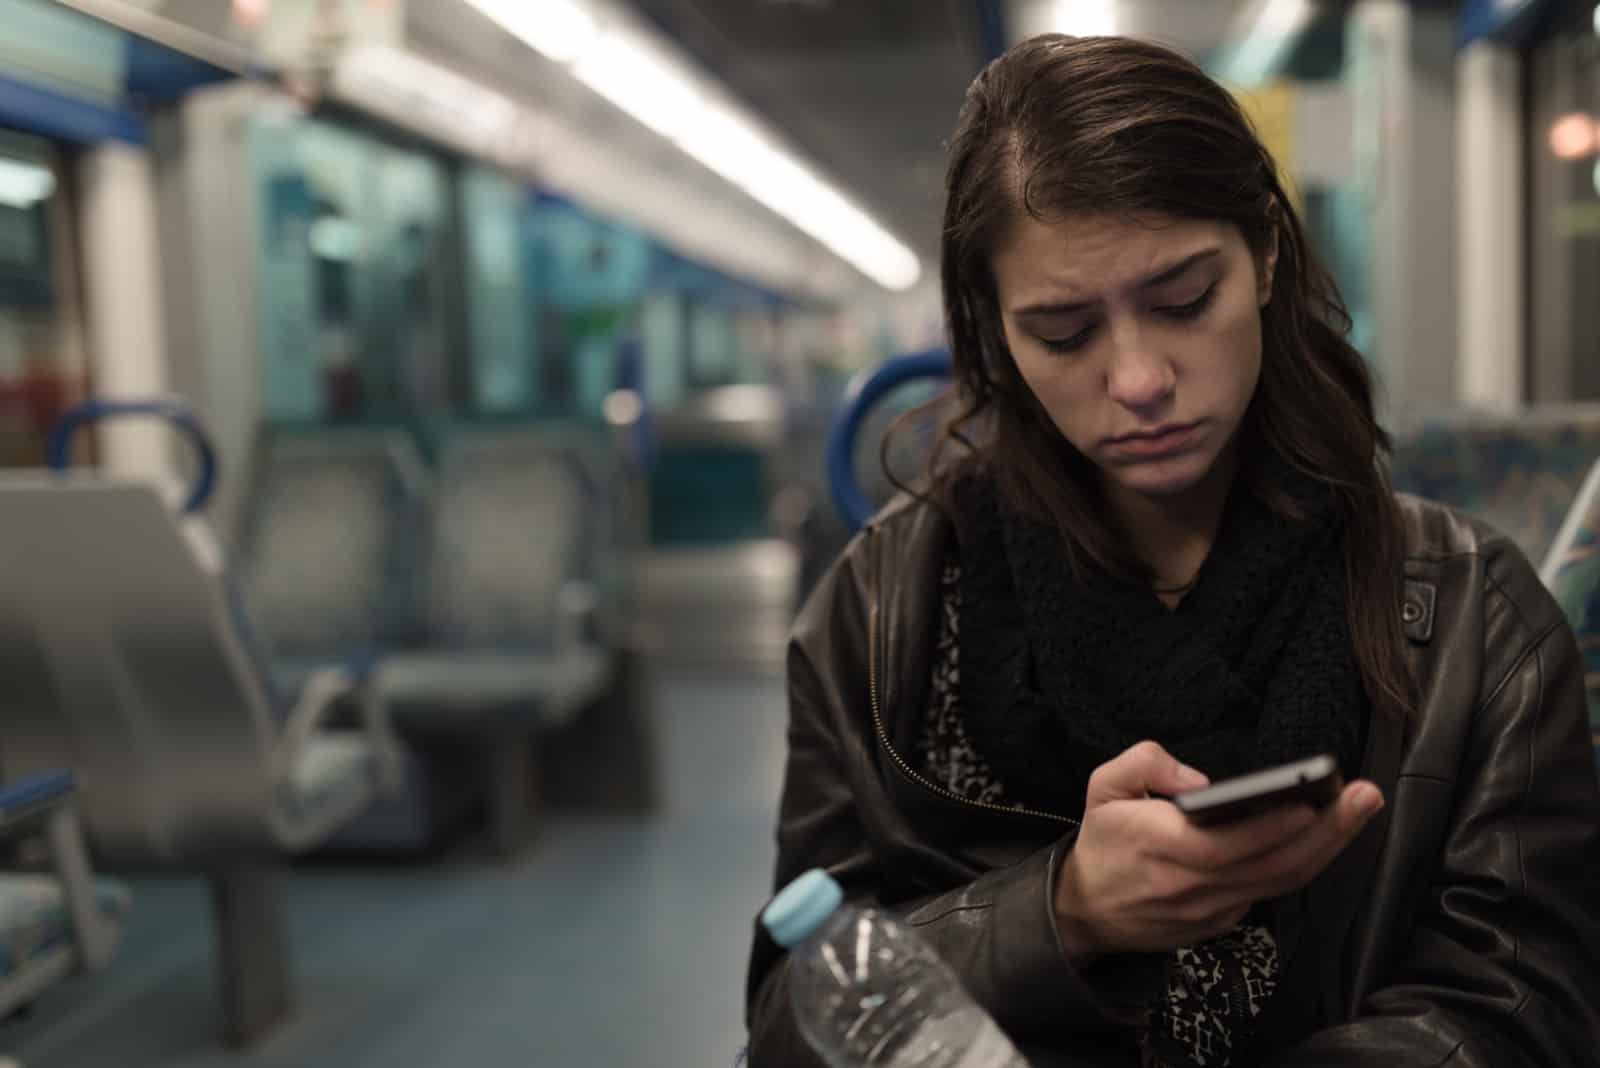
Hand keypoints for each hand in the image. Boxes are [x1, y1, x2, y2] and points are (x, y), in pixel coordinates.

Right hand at [1053, 740, 1383, 960]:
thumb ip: (1145, 763)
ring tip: (1358, 811)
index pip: (1225, 843)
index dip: (1271, 827)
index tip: (1308, 803)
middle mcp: (1188, 884)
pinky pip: (1267, 893)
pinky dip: (1300, 865)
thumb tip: (1202, 782)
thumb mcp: (1103, 786)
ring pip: (1279, 881)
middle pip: (1270, 863)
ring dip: (1326, 848)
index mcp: (1157, 845)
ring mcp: (1208, 910)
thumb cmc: (1101, 842)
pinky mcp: (1219, 923)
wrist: (1084, 910)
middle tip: (1364, 797)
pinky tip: (1324, 838)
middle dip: (1325, 831)